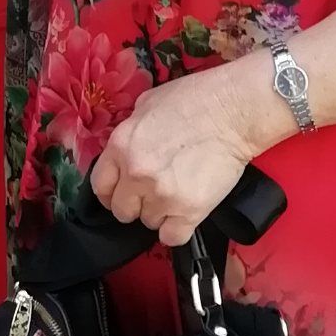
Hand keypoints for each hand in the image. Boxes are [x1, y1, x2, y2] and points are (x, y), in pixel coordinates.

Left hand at [91, 61, 268, 246]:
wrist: (235, 110)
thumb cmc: (195, 99)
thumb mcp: (148, 103)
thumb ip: (131, 131)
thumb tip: (127, 149)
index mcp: (121, 145)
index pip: (100, 186)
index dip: (112, 192)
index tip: (122, 193)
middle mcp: (135, 174)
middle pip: (123, 210)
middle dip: (136, 204)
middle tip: (155, 192)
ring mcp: (161, 195)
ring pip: (149, 223)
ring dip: (161, 213)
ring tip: (179, 194)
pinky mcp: (189, 211)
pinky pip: (172, 237)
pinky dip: (178, 229)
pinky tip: (186, 214)